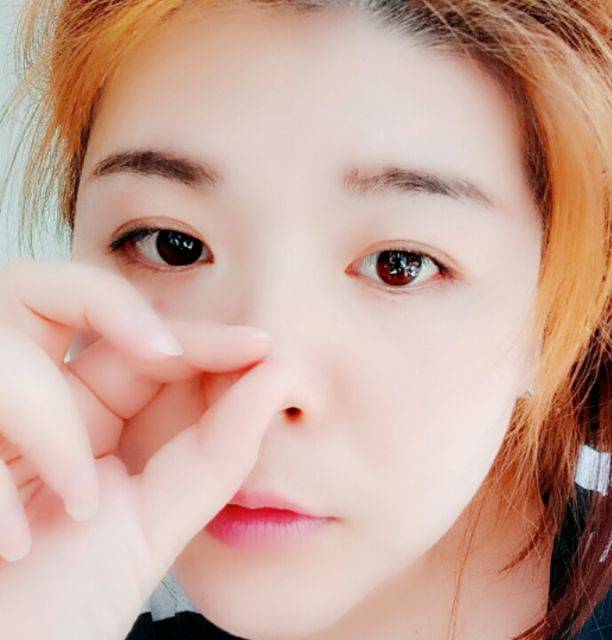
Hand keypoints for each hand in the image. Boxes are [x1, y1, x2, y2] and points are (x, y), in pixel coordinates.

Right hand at [0, 257, 295, 639]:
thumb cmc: (68, 604)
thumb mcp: (155, 524)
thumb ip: (218, 452)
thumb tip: (282, 375)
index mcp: (94, 412)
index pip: (144, 342)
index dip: (198, 335)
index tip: (260, 345)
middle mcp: (35, 400)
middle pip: (57, 293)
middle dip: (113, 309)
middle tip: (161, 352)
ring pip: (1, 343)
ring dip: (46, 417)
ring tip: (80, 501)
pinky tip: (15, 542)